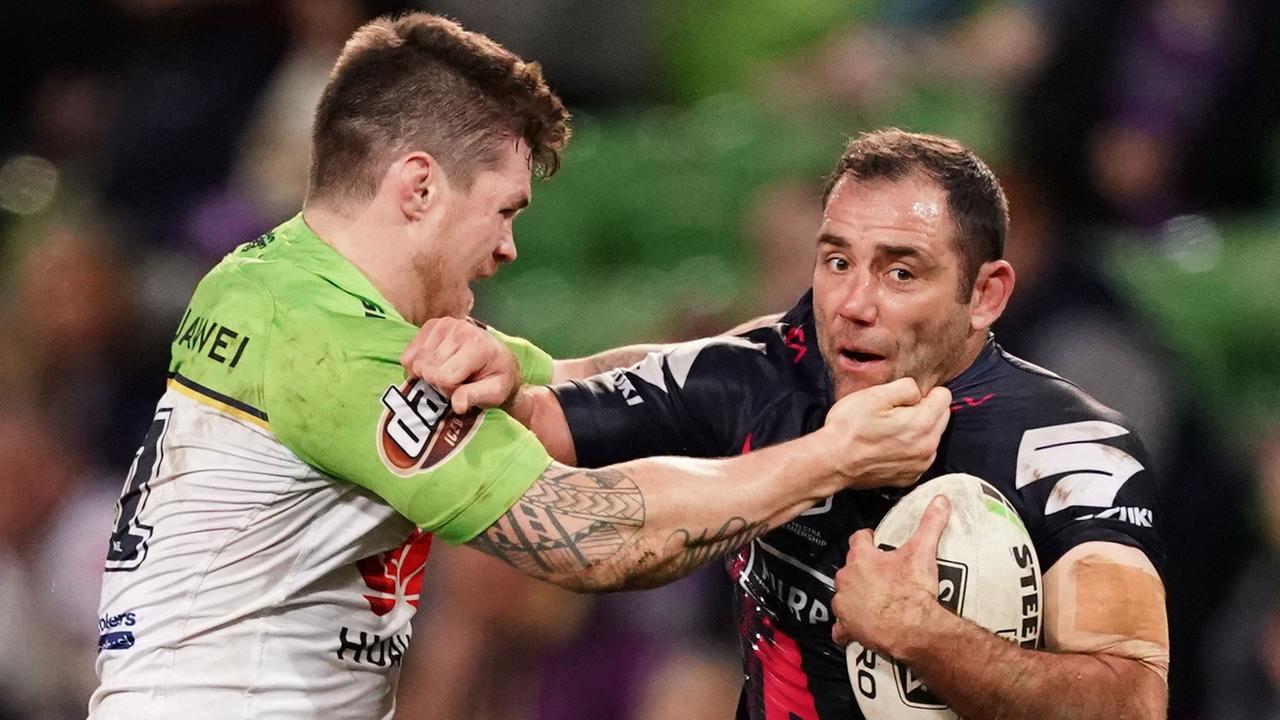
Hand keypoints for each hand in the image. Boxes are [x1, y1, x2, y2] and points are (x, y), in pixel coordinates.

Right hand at [400, 318, 520, 413]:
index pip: (443, 378)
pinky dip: (417, 365)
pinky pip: (409, 354)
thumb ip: (475, 397)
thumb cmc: (496, 378)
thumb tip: (457, 405)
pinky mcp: (432, 325)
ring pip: (417, 363)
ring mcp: (444, 324)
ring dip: (429, 373)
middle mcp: (460, 329)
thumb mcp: (494, 393)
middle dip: (439, 382)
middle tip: (457, 380)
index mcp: (477, 345)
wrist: (498, 360)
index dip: (450, 391)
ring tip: (448, 371)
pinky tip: (434, 365)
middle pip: (428, 371)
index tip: (464, 388)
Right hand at [820, 378, 950, 488]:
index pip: (944, 396)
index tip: (903, 398)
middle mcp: (928, 447)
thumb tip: (918, 390)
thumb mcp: (874, 395)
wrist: (832, 462)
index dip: (924, 392)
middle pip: (942, 417)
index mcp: (922, 423)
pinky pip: (921, 455)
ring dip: (919, 430)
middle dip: (925, 410)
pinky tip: (889, 446)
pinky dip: (911, 449)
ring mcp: (920, 465)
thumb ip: (905, 387)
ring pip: (932, 437)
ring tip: (890, 430)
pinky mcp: (910, 477)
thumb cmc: (849, 427)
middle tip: (894, 413)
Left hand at [831, 495, 949, 652]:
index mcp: (861, 558)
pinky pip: (840, 627)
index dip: (867, 539)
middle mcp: (847, 579)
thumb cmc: (913, 591)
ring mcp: (844, 604)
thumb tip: (940, 500)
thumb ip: (930, 523)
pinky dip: (846, 628)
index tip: (874, 540)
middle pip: (850, 568)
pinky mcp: (847, 626)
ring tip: (872, 600)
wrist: (912, 628)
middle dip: (862, 570)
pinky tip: (857, 628)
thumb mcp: (923, 552)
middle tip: (881, 575)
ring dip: (853, 597)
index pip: (858, 539)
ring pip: (843, 595)